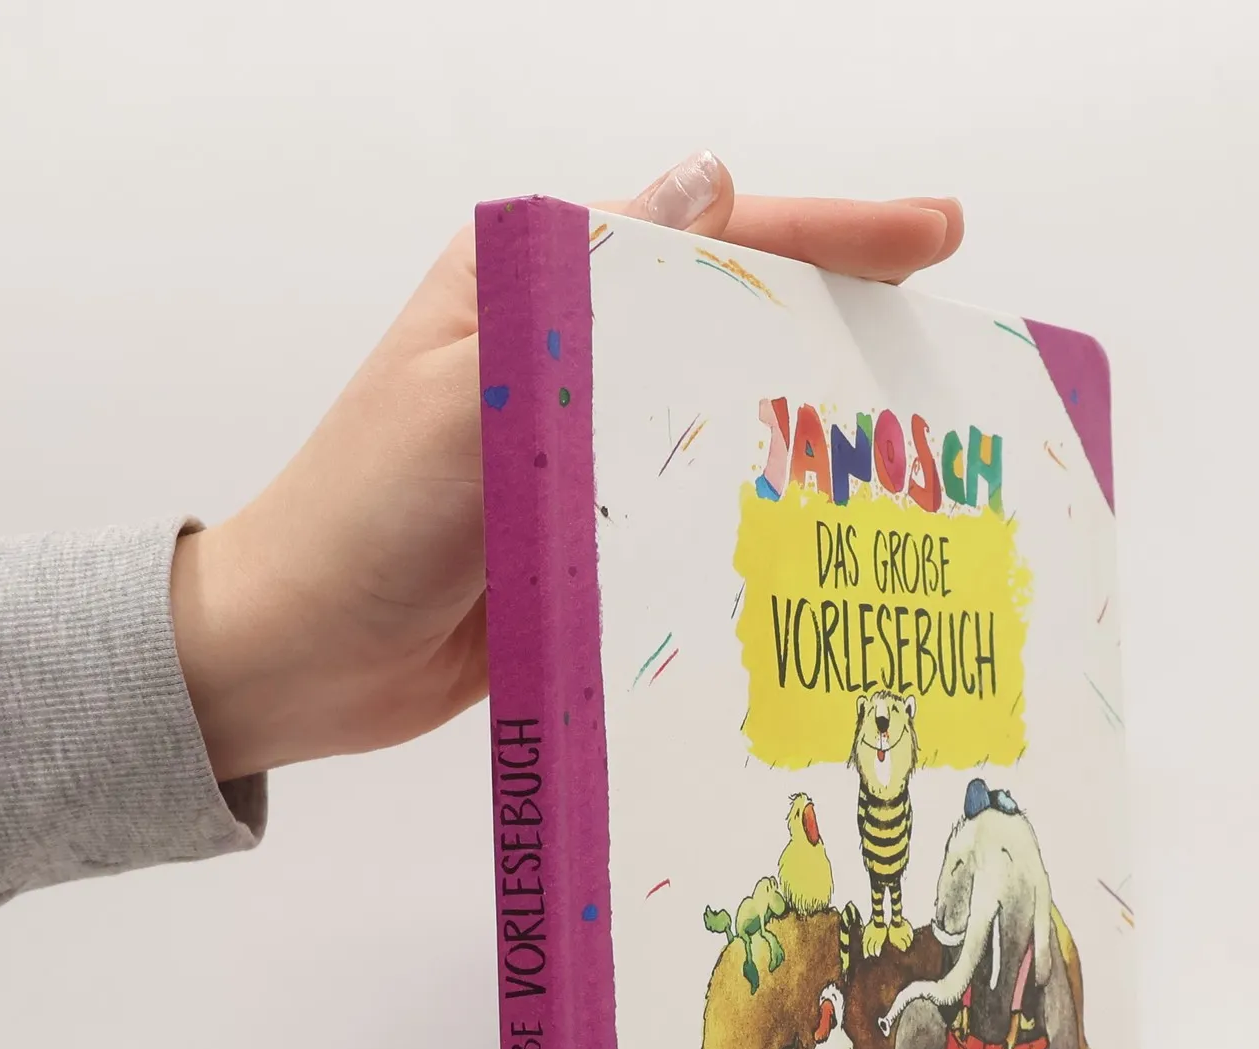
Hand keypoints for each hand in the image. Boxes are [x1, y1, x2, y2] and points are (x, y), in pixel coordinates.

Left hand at [171, 153, 963, 780]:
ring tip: (920, 452)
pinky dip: (765, 506)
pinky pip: (700, 496)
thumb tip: (707, 182)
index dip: (834, 229)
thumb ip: (581, 300)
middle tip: (955, 352)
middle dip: (848, 321)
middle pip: (737, 312)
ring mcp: (585, 438)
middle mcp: (568, 345)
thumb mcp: (472, 393)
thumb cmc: (364, 516)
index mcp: (532, 278)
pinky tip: (832, 534)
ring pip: (729, 406)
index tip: (939, 232)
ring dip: (817, 421)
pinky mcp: (593, 523)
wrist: (303, 656)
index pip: (710, 232)